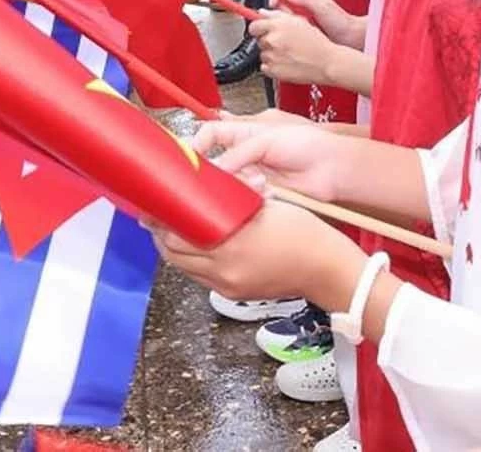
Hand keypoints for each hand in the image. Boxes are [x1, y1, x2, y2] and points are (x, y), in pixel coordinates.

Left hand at [153, 199, 364, 305]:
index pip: (179, 233)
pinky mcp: (233, 295)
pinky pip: (200, 277)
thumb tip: (204, 185)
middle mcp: (225, 270)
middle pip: (174, 254)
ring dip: (174, 249)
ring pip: (184, 268)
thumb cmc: (302, 232)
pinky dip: (191, 261)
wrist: (326, 269)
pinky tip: (195, 246)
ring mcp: (228, 286)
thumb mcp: (264, 205)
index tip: (154, 203)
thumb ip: (231, 198)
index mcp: (233, 243)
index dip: (162, 218)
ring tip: (169, 229)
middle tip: (155, 216)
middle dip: (161, 234)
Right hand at [192, 116, 345, 201]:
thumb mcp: (267, 139)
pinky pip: (243, 199)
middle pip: (215, 163)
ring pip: (228, 184)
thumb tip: (215, 168)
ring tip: (260, 182)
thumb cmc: (308, 143)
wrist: (334, 169)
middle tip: (224, 178)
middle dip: (219, 172)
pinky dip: (250, 198)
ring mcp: (252, 175)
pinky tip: (266, 193)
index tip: (191, 162)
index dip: (197, 146)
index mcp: (243, 131)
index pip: (209, 134)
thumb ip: (238, 152)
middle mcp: (244, 153)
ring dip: (239, 185)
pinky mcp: (261, 194)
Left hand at [251, 10, 341, 84]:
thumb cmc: (317, 43)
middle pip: (259, 40)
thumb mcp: (299, 21)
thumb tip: (263, 13)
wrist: (326, 63)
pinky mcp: (273, 71)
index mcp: (277, 25)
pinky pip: (265, 67)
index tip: (262, 30)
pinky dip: (272, 66)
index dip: (258, 27)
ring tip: (288, 53)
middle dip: (268, 40)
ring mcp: (271, 57)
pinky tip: (286, 62)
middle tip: (283, 42)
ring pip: (263, 53)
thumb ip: (277, 15)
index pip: (254, 25)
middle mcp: (272, 40)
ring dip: (271, 53)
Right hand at [274, 0, 358, 43]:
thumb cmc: (340, 22)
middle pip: (280, 0)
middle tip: (291, 19)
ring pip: (283, 14)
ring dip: (287, 21)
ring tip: (300, 26)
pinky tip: (301, 33)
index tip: (275, 5)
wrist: (350, 37)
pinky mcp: (302, 25)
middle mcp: (303, 0)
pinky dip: (291, 29)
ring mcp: (302, 13)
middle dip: (280, 11)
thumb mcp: (323, 7)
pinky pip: (289, 25)